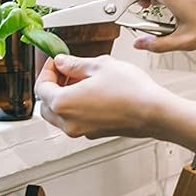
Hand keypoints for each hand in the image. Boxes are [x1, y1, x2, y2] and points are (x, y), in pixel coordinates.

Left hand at [35, 54, 176, 139]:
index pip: (41, 87)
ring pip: (60, 115)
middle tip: (66, 70)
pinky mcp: (94, 133)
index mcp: (64, 104)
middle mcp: (69, 122)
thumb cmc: (131, 92)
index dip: (47, 70)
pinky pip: (75, 120)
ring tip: (81, 80)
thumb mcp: (99, 66)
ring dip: (63, 97)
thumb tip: (62, 62)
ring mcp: (82, 131)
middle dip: (53, 85)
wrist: (154, 113)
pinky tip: (91, 92)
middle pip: (46, 104)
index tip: (56, 61)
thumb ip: (74, 64)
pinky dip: (76, 107)